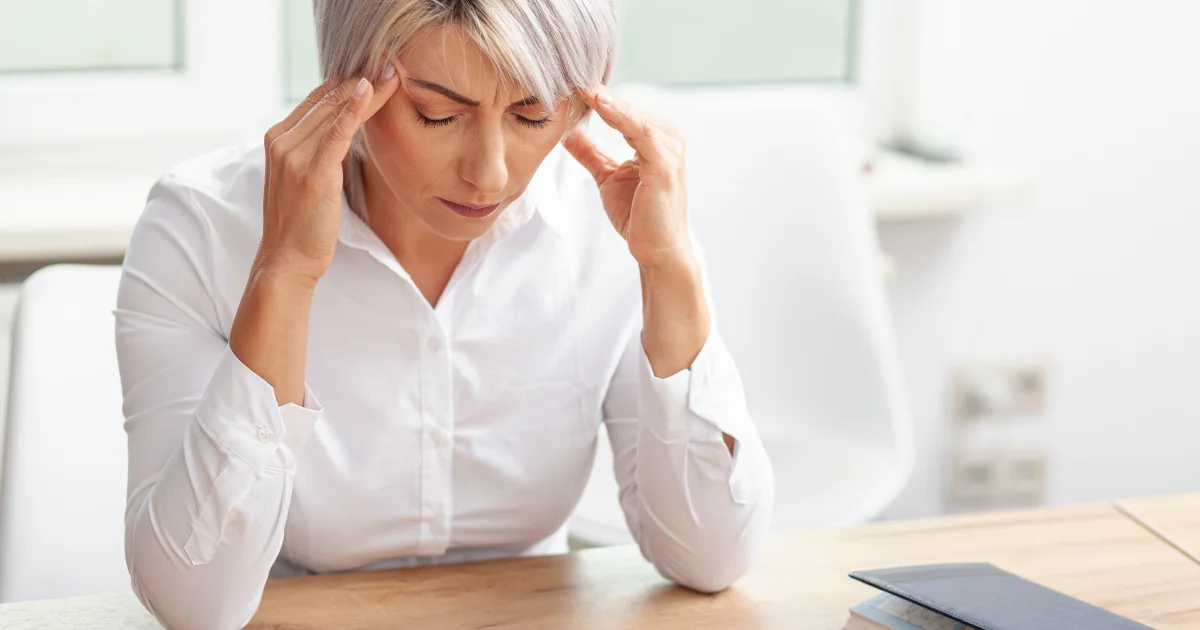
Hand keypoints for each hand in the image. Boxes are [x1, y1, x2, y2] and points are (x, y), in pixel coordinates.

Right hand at [258, 67, 399, 284]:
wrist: (288, 259)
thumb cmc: (302, 223)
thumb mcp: (306, 178)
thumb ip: (318, 151)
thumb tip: (344, 131)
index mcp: (278, 138)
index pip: (317, 100)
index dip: (347, 84)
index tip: (376, 72)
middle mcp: (282, 140)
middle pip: (327, 100)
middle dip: (360, 82)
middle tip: (391, 66)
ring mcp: (294, 155)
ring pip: (335, 111)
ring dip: (366, 90)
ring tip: (392, 74)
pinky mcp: (312, 171)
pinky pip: (336, 131)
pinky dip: (353, 109)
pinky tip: (368, 90)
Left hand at [563, 86, 691, 270]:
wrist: (657, 249)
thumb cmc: (639, 214)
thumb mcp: (607, 176)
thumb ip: (590, 153)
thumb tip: (567, 133)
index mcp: (655, 136)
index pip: (620, 109)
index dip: (594, 96)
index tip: (564, 81)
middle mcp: (667, 137)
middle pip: (627, 108)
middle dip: (598, 93)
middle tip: (567, 74)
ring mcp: (669, 150)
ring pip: (634, 116)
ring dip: (608, 101)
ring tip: (582, 86)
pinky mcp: (666, 165)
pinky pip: (643, 134)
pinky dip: (622, 117)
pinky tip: (601, 104)